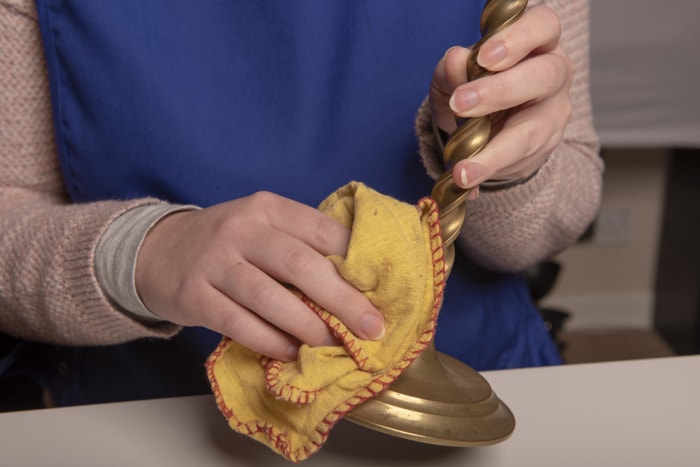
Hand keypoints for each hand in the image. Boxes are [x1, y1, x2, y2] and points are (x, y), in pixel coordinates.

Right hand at [134, 192, 384, 361]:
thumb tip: (357, 284)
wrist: (157, 250)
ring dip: (309, 326)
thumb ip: (301, 245)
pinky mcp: (194, 294)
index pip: (322, 229)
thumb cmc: (228, 243)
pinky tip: (292, 353)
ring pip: (270, 297)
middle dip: (343, 299)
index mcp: (268, 207)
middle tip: (371, 327)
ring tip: (334, 344)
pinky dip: (270, 341)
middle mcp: (242, 228)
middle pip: (301, 264)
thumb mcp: (263, 227)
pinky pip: (238, 323)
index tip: (382, 289)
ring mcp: (214, 261)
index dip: (356, 261)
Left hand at [430, 5, 572, 189]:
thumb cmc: (475, 86)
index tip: (483, 57)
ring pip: (533, 130)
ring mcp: (554, 113)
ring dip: (494, 152)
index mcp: (537, 41)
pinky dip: (489, 172)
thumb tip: (455, 60)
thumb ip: (452, 68)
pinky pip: (519, 162)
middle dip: (501, 91)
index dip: (516, 39)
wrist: (488, 127)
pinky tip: (466, 182)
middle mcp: (554, 73)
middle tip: (462, 104)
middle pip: (544, 75)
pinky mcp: (544, 148)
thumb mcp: (455, 75)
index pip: (542, 26)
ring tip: (462, 169)